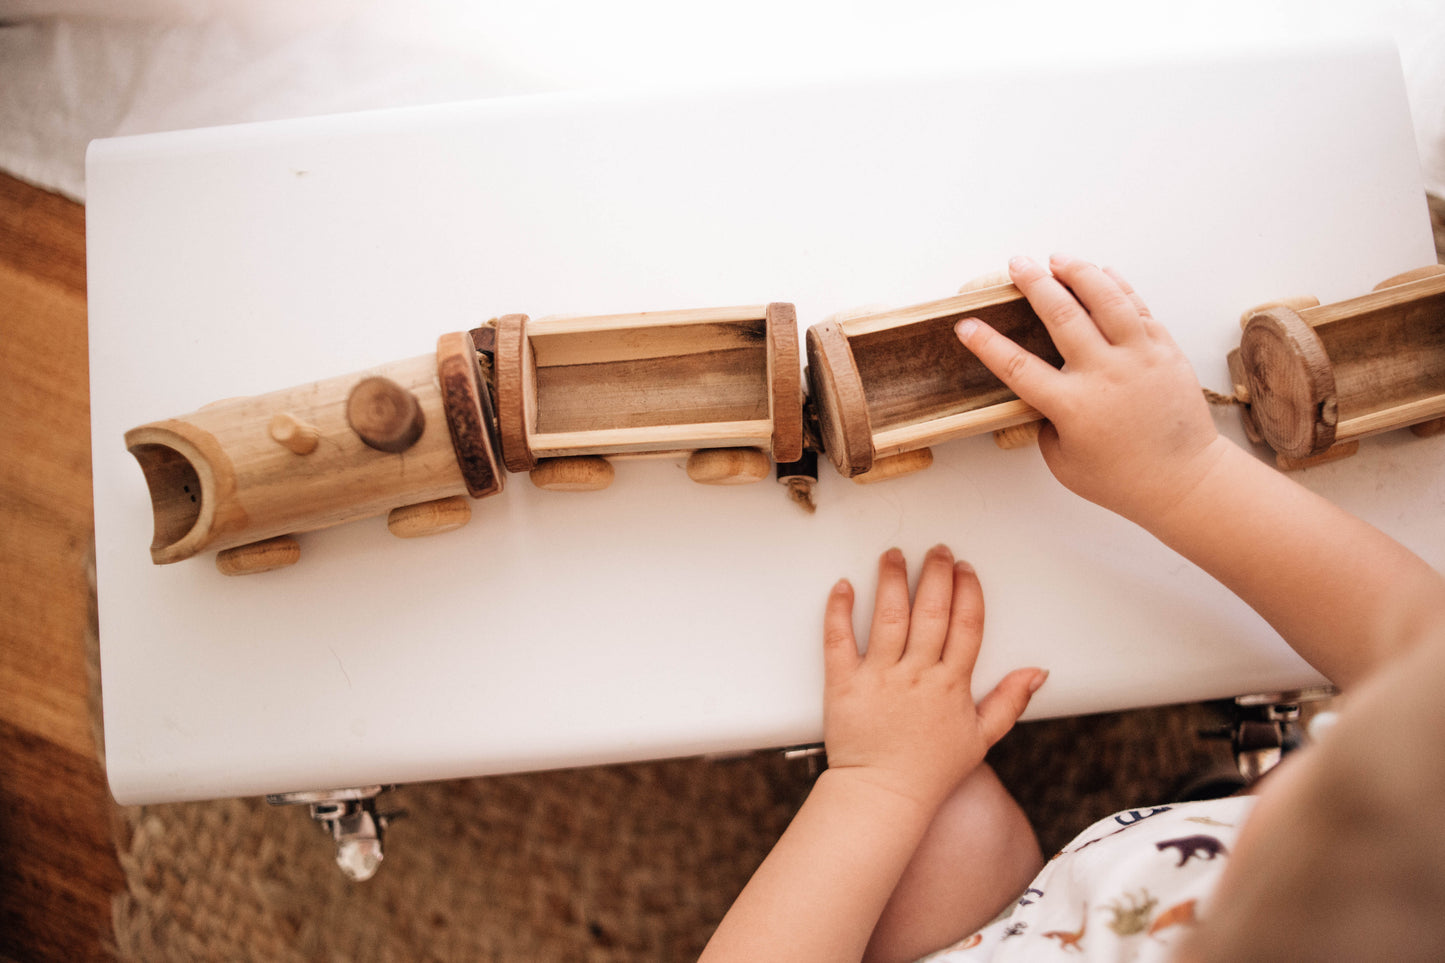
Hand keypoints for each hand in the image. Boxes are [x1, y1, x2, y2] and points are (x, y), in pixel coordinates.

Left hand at [822, 545, 1045, 813]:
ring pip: (888, 617)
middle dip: (936, 574)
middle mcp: (917, 675)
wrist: (883, 796)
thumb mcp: (981, 738)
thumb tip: (1038, 672)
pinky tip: (843, 586)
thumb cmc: (930, 771)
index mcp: (951, 685)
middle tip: (936, 550)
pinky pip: (839, 640)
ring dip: (892, 580)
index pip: (966, 625)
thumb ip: (1010, 701)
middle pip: (931, 612)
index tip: (965, 569)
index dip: (967, 592)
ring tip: (894, 555)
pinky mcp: (844, 685)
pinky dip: (840, 610)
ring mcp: (879, 678)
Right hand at [955, 254, 1227, 524]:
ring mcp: (1139, 358)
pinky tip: (1101, 274)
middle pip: (1062, 316)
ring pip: (1106, 300)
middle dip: (1034, 284)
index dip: (987, 344)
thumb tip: (1042, 392)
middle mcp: (1105, 374)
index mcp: (1073, 406)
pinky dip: (1118, 287)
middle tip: (1017, 265)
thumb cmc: (1122, 480)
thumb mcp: (1064, 462)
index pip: (1018, 367)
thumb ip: (1046, 423)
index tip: (966, 325)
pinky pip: (1138, 308)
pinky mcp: (1165, 351)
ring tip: (1058, 259)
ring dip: (1078, 273)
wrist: (1185, 480)